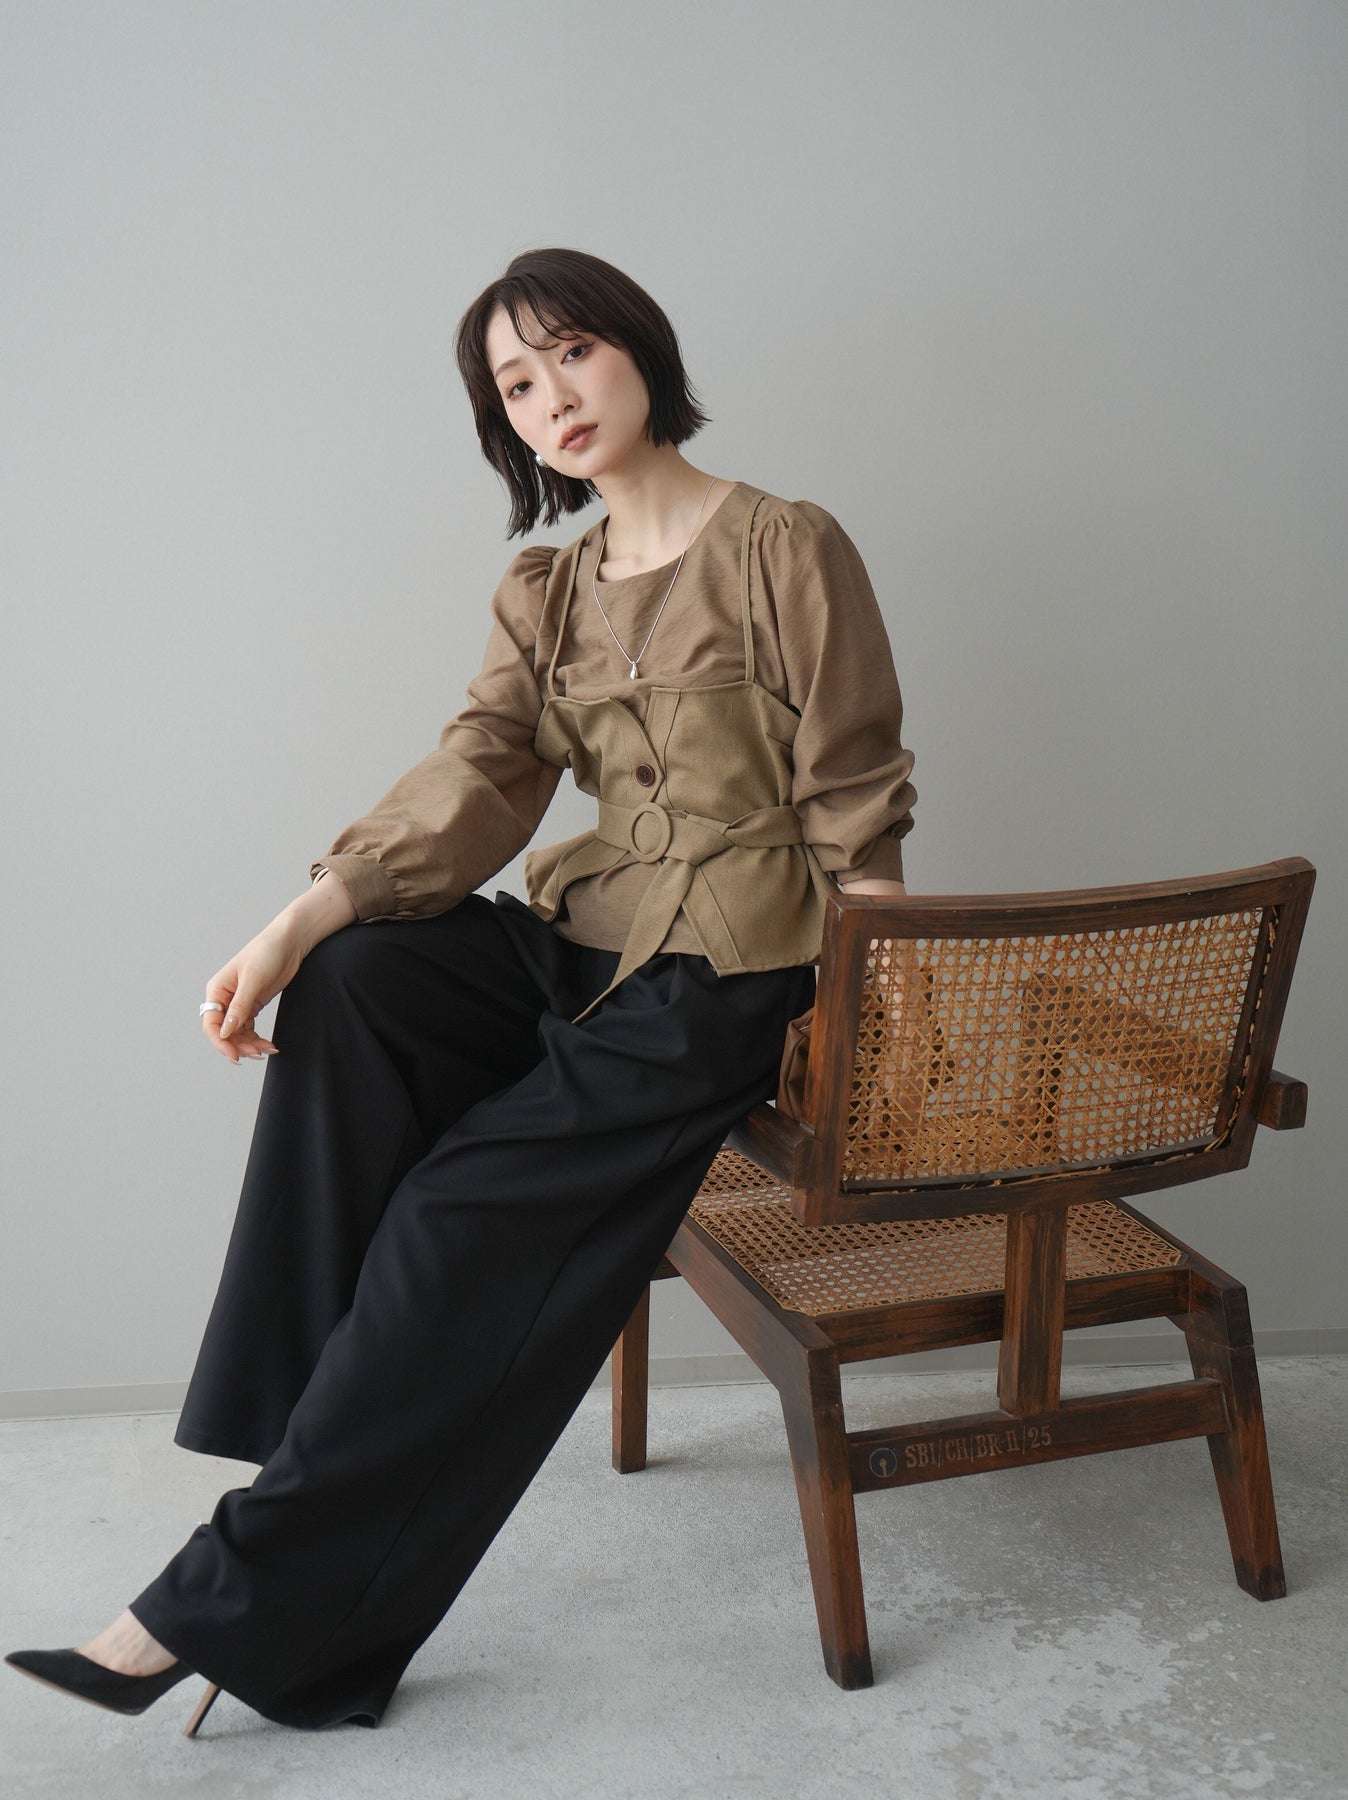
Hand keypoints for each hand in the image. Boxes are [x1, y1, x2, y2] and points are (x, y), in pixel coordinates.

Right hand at [201, 921, 305, 1064]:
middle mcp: (225, 998)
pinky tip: (269, 1045)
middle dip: (239, 1046)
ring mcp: (239, 1003)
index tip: (235, 1056)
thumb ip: (240, 1007)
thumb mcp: (253, 980)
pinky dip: (257, 1039)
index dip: (220, 1042)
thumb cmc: (267, 953)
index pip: (211, 1024)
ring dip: (250, 1045)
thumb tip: (225, 1031)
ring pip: (237, 1033)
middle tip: (258, 1053)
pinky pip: (249, 1028)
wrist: (289, 942)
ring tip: (268, 1049)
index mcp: (217, 990)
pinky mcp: (253, 1004)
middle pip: (224, 1032)